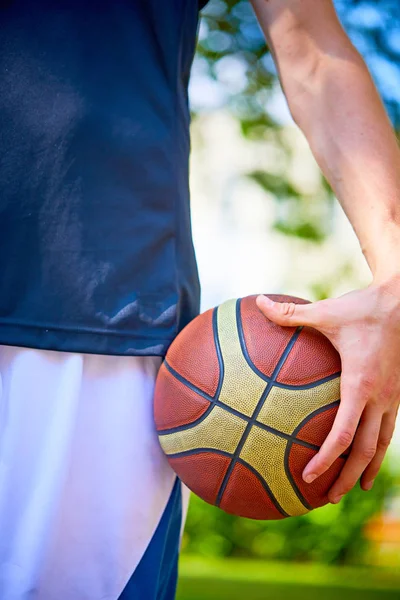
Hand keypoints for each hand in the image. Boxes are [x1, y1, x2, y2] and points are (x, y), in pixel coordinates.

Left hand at [256, 280, 399, 502]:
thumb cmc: (363, 308)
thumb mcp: (325, 311)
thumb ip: (289, 313)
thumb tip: (258, 302)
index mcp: (360, 385)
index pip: (344, 435)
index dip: (326, 460)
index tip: (308, 477)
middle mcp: (380, 397)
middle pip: (365, 451)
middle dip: (346, 478)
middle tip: (328, 498)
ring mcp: (392, 397)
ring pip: (382, 444)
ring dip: (366, 468)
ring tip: (352, 487)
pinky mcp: (398, 392)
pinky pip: (389, 427)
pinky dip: (378, 446)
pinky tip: (368, 451)